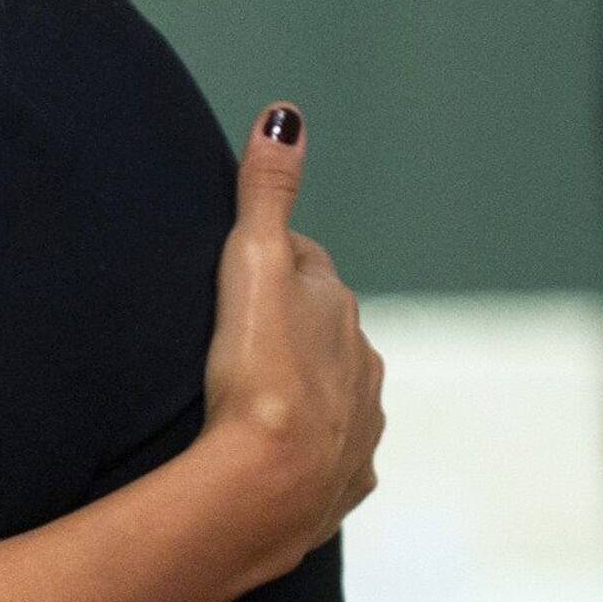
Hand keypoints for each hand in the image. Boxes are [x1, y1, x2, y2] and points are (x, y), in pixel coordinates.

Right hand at [200, 104, 383, 583]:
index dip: (274, 264)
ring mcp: (359, 428)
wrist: (266, 487)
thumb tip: (286, 114)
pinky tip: (274, 455)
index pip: (308, 268)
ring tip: (253, 399)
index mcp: (340, 311)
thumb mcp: (252, 264)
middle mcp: (363, 366)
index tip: (240, 272)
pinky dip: (309, 449)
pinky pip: (329, 457)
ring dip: (304, 389)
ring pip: (333, 393)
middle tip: (239, 335)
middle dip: (293, 327)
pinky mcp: (342, 484)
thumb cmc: (256, 372)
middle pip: (325, 331)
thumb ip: (267, 193)